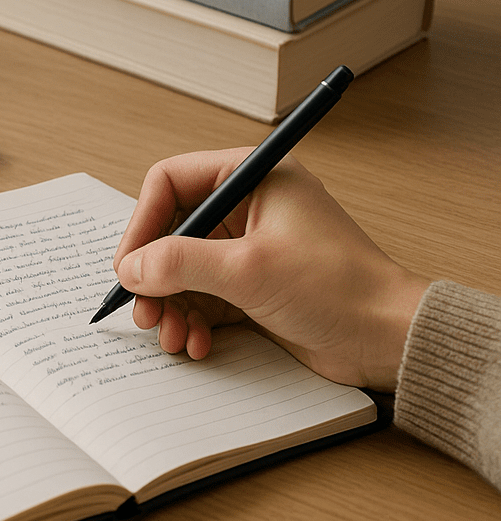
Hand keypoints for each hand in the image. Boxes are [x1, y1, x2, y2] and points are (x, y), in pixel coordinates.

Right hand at [113, 149, 429, 391]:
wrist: (390, 340)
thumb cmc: (340, 290)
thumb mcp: (248, 271)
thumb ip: (180, 263)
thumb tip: (131, 268)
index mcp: (253, 177)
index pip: (171, 182)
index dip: (143, 221)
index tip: (129, 262)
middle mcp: (248, 207)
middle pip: (171, 231)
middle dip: (154, 275)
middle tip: (142, 309)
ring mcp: (249, 248)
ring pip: (182, 269)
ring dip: (170, 304)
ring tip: (170, 334)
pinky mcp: (253, 286)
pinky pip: (202, 297)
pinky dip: (192, 320)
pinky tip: (195, 343)